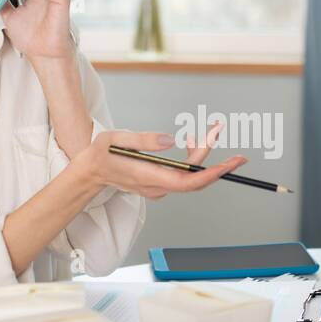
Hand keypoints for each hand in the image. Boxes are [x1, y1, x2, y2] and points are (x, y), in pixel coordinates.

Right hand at [80, 122, 245, 198]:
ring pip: (190, 177)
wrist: (90, 171)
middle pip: (194, 179)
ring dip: (201, 155)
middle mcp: (157, 186)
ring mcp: (159, 188)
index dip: (212, 173)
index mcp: (149, 176)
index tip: (230, 163)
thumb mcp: (118, 139)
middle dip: (215, 160)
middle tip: (222, 133)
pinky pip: (184, 176)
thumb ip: (145, 140)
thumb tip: (171, 140)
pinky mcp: (160, 184)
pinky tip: (190, 143)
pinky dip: (192, 159)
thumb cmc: (102, 154)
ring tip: (204, 133)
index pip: (188, 181)